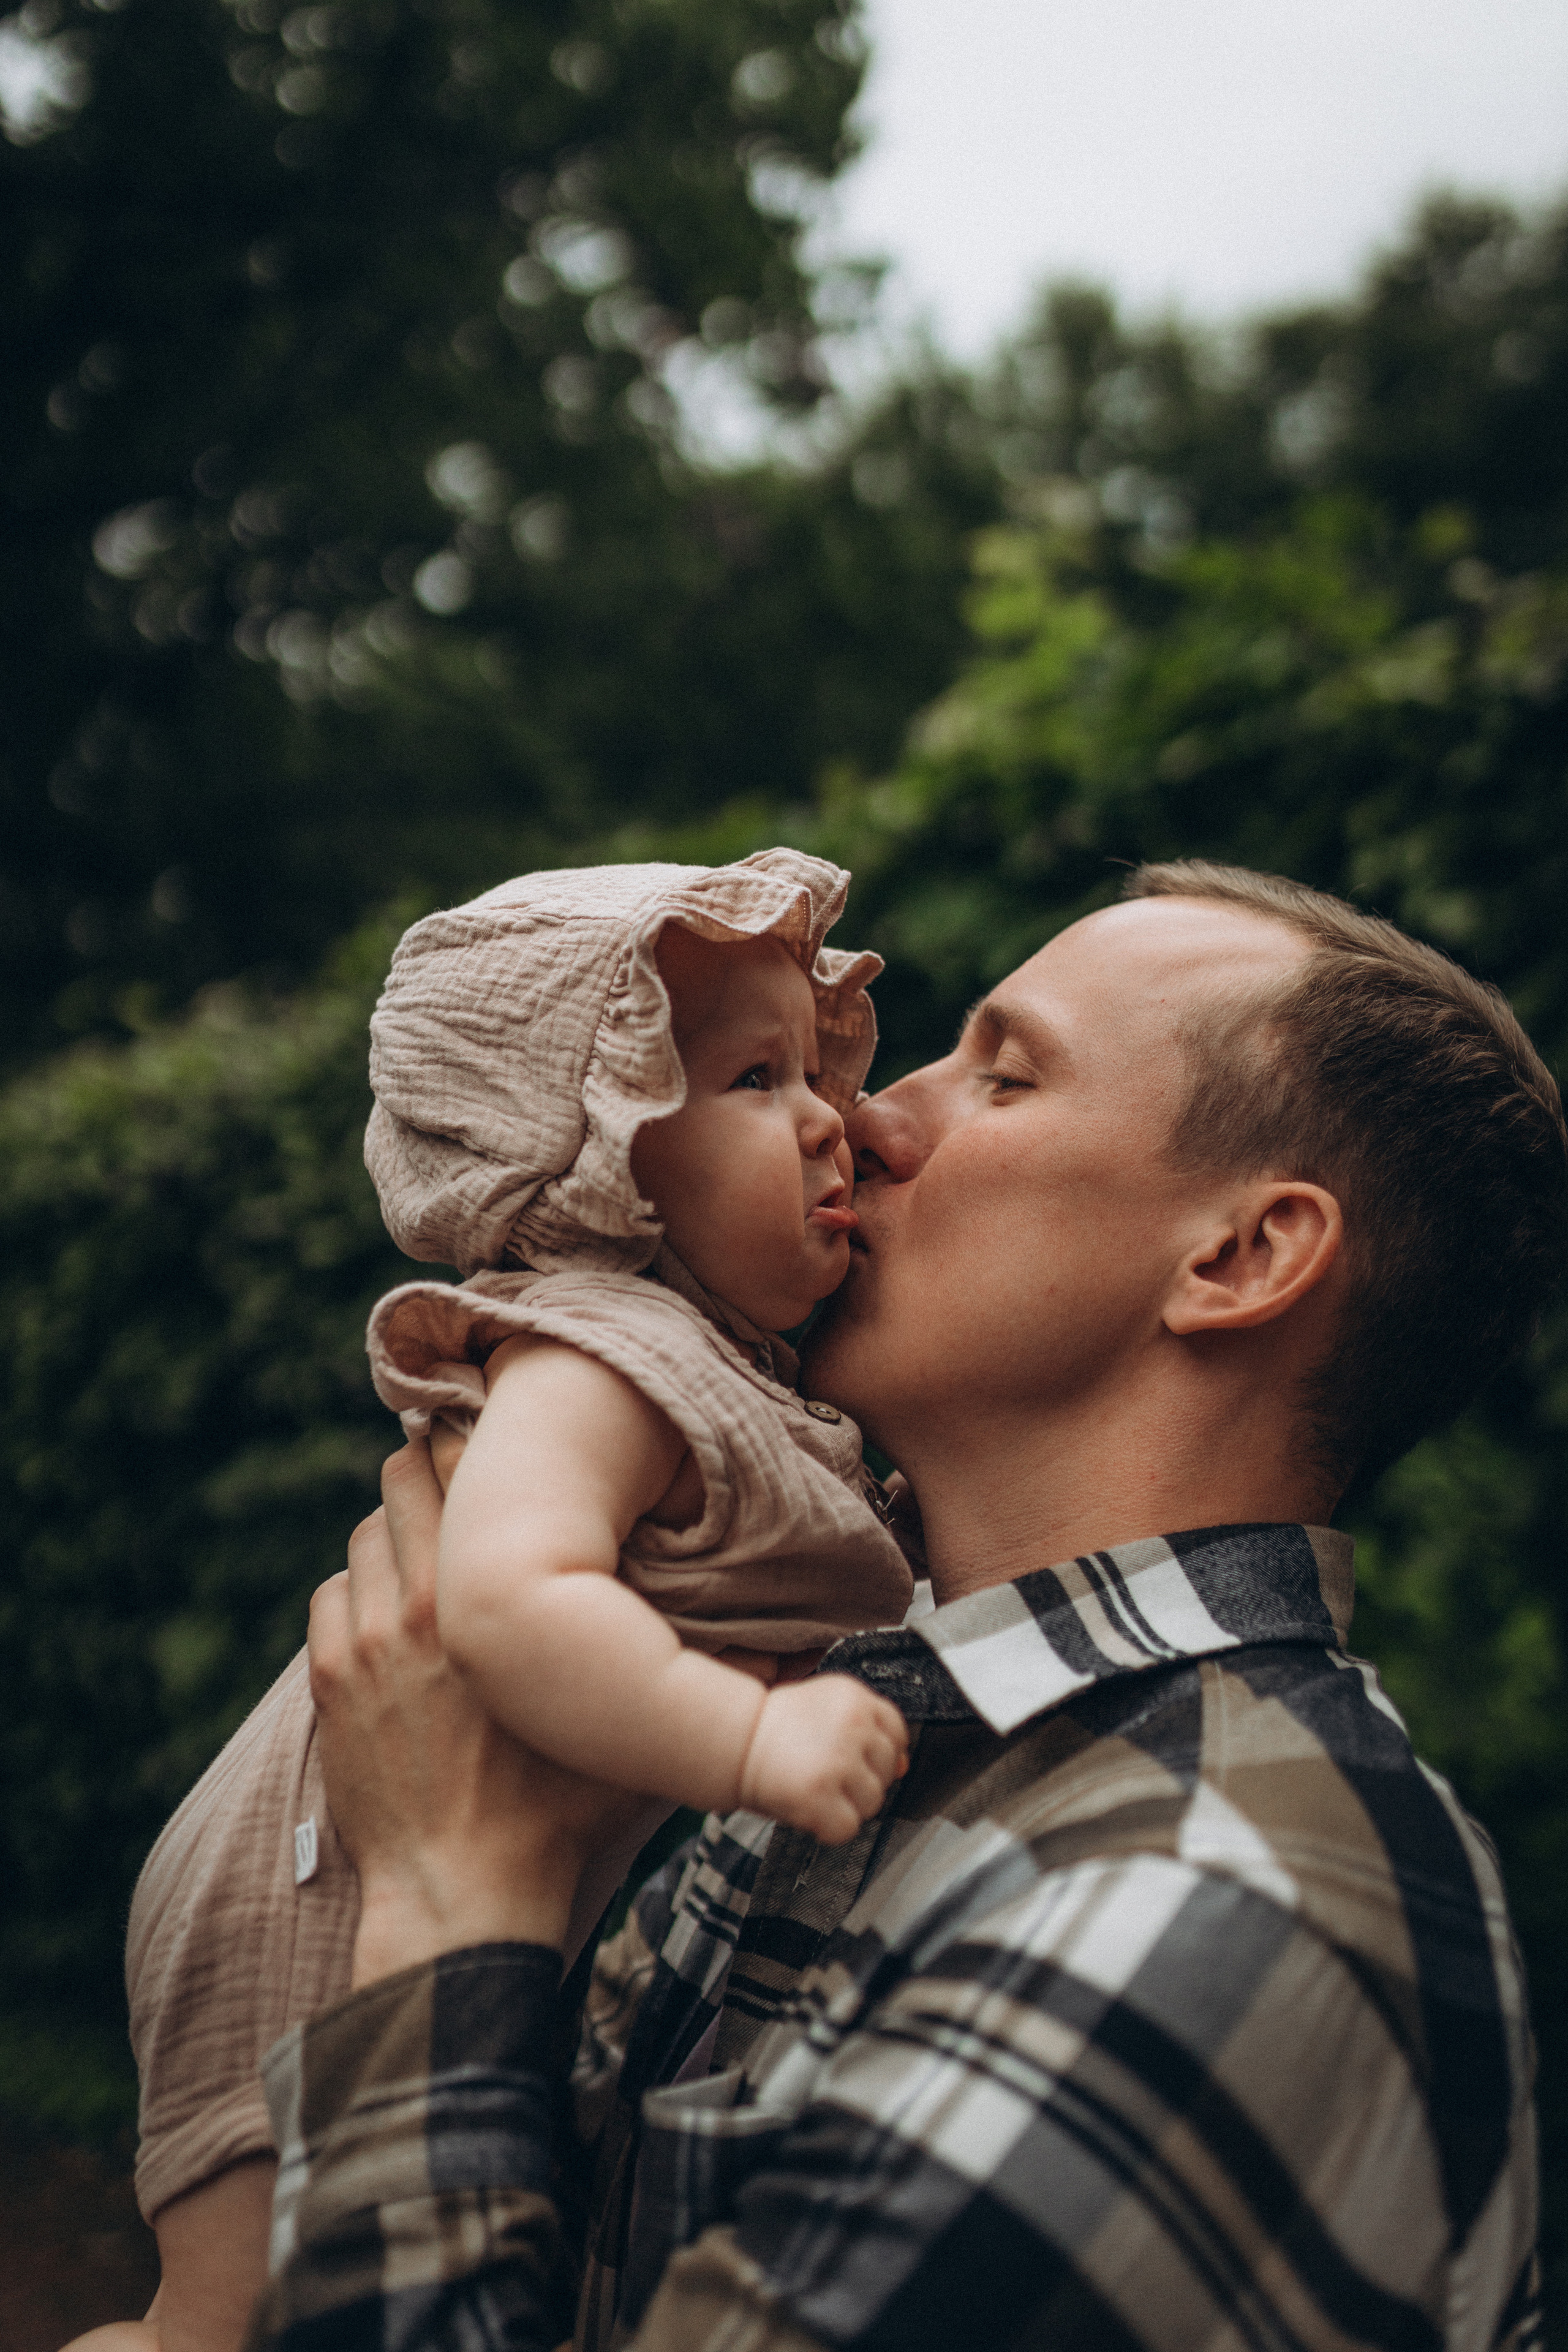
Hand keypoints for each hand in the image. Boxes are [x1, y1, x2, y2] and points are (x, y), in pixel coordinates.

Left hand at [310, 1441, 654, 1985]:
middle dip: (437, 1474)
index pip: (465, 1461)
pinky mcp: (331, 1682)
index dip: (485, 1443)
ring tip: (442, 1557)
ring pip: (367, 1534)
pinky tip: (398, 1615)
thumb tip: (786, 1637)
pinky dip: (360, 1591)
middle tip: (477, 1492)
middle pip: (405, 1478)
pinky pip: (334, 1594)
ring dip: (399, 1535)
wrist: (461, 1895)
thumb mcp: (634, 1735)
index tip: (510, 1451)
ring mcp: (365, 1644)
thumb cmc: (555, 1816)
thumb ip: (700, 1675)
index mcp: (491, 1598)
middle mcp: (420, 1604)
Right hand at [737, 1674, 907, 1844]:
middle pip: (887, 1770)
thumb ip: (866, 1733)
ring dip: (847, 1806)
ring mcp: (838, 1760)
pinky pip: (847, 1828)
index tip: (855, 1758)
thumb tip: (903, 1766)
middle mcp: (853, 1725)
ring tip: (814, 1790)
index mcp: (855, 1696)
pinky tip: (807, 1810)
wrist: (732, 1739)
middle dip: (862, 1780)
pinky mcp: (819, 1794)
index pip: (897, 1731)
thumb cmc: (775, 1728)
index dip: (878, 1752)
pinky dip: (828, 1829)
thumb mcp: (825, 1713)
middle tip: (826, 1775)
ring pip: (873, 1802)